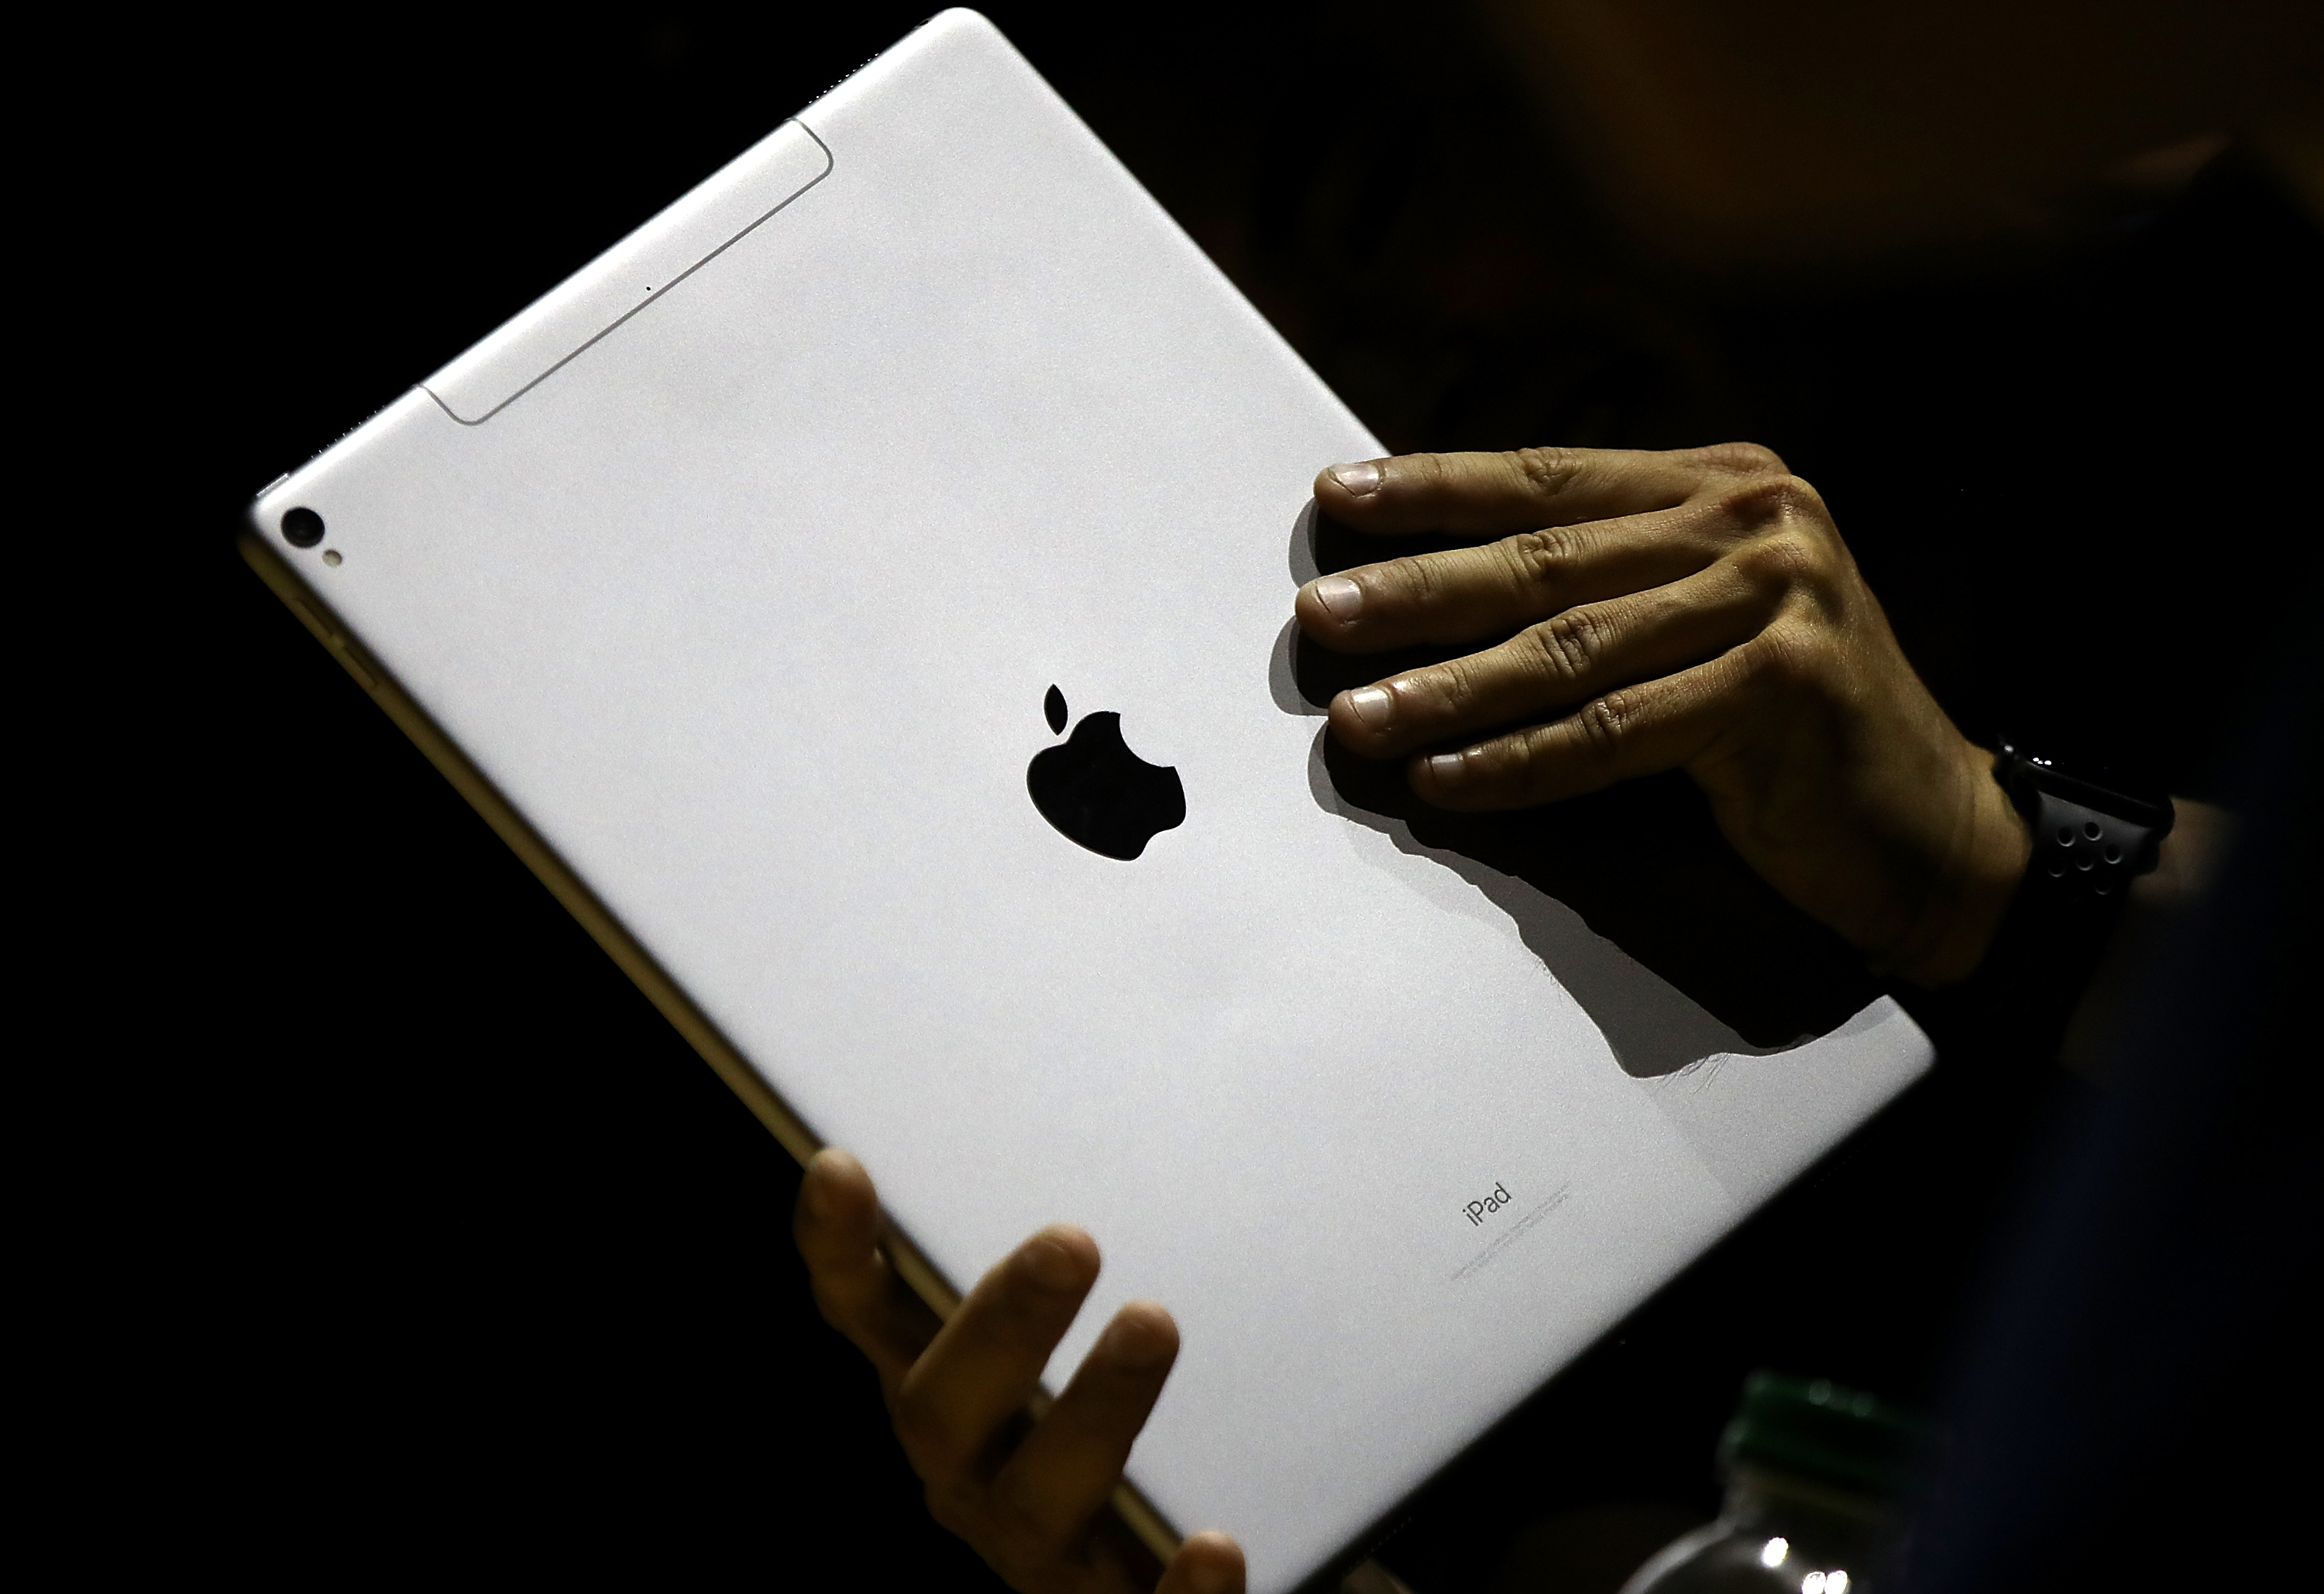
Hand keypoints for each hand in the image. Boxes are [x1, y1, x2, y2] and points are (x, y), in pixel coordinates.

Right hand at [794, 1149, 1244, 1593]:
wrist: (1146, 1573)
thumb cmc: (1106, 1413)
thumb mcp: (1064, 1329)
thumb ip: (1061, 1257)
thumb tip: (1118, 1100)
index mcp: (938, 1391)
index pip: (865, 1319)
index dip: (842, 1256)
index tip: (841, 1168)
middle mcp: (967, 1473)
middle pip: (943, 1412)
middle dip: (998, 1326)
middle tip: (1070, 1241)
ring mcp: (1035, 1552)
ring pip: (1036, 1504)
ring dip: (1092, 1416)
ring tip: (1154, 1322)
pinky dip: (1175, 1590)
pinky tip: (1215, 1546)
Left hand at [1296, 445, 2030, 985]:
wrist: (1927, 826)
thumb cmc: (1782, 730)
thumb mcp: (1697, 620)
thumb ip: (1603, 583)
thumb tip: (1430, 577)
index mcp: (1723, 485)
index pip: (1549, 479)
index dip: (1437, 486)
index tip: (1336, 495)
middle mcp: (1757, 521)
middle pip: (1547, 559)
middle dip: (1419, 588)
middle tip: (1320, 614)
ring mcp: (1780, 595)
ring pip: (1573, 648)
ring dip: (1452, 689)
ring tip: (1360, 717)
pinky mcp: (1786, 683)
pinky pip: (1617, 732)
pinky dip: (1523, 761)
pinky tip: (1448, 780)